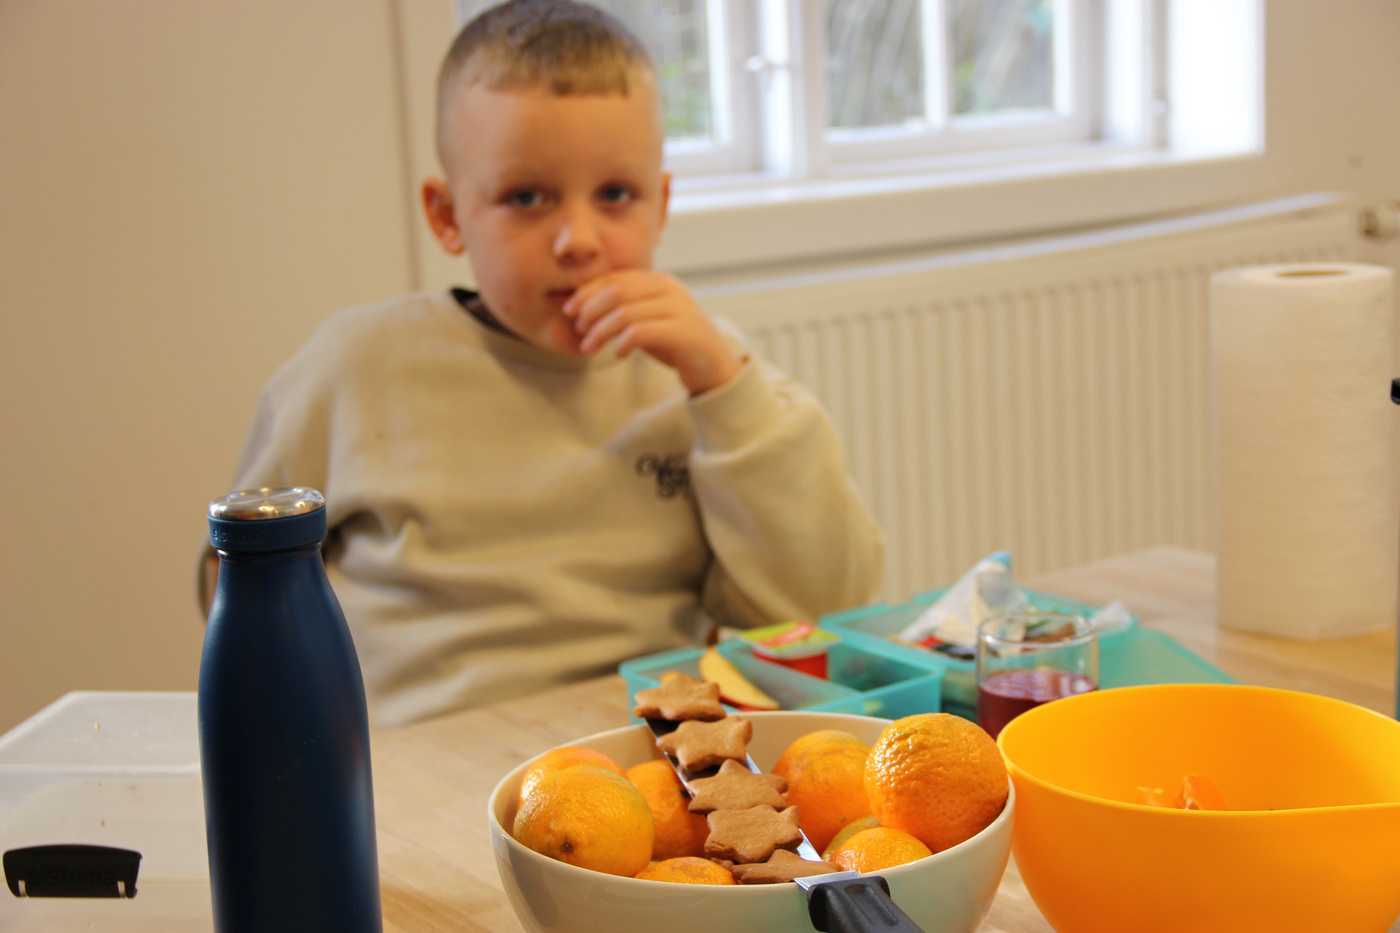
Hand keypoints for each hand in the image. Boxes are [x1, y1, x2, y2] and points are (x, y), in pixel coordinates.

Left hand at [563, 270, 743, 394]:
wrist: (715, 367)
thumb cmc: (677, 344)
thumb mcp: (649, 320)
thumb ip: (626, 309)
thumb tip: (584, 309)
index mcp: (660, 281)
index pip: (615, 278)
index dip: (588, 292)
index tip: (569, 309)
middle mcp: (670, 289)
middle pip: (617, 291)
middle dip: (591, 310)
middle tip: (579, 329)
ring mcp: (679, 309)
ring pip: (625, 313)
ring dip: (601, 331)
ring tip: (590, 347)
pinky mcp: (683, 332)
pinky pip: (641, 332)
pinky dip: (623, 343)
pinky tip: (619, 354)